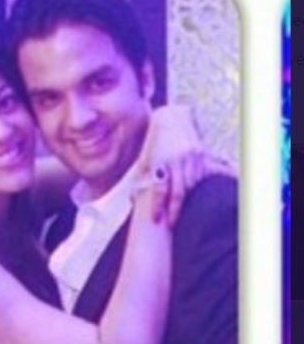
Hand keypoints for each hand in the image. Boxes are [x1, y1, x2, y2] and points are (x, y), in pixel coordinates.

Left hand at [138, 105, 231, 224]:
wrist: (170, 119)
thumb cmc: (154, 145)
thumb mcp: (145, 160)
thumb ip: (142, 179)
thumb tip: (134, 199)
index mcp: (158, 162)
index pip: (158, 190)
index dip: (157, 206)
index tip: (156, 219)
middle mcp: (175, 160)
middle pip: (178, 192)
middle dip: (174, 210)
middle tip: (171, 223)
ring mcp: (190, 157)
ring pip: (192, 185)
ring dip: (188, 199)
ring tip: (183, 211)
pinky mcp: (200, 154)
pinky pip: (204, 174)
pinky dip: (203, 184)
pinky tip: (209, 190)